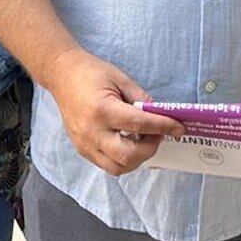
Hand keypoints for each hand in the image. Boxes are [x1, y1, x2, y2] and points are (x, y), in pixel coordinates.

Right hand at [50, 51, 182, 175]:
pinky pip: (107, 165)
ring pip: (117, 167)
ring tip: (144, 141)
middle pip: (129, 155)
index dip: (163, 127)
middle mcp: (92, 131)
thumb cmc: (91, 73)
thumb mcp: (121, 79)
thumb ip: (141, 99)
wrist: (62, 75)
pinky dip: (123, 160)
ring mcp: (85, 143)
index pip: (139, 125)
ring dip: (137, 159)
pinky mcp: (82, 149)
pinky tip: (129, 145)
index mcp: (103, 109)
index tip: (177, 128)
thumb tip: (159, 116)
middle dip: (150, 148)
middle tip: (159, 135)